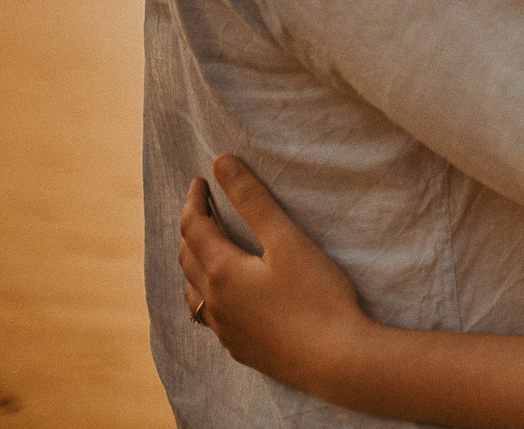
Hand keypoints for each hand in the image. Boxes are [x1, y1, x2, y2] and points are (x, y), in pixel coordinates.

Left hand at [179, 154, 368, 397]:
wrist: (337, 360)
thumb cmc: (317, 297)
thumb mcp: (287, 240)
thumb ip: (253, 200)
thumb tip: (221, 162)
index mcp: (221, 273)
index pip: (194, 227)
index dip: (194, 200)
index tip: (200, 180)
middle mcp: (215, 304)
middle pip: (187, 258)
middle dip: (190, 227)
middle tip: (203, 206)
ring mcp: (226, 331)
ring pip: (193, 292)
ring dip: (193, 263)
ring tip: (206, 247)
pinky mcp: (241, 349)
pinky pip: (210, 317)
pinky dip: (207, 294)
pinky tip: (225, 296)